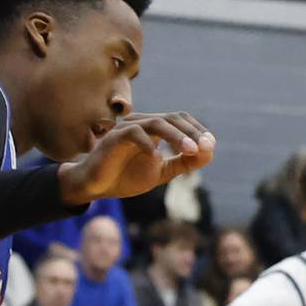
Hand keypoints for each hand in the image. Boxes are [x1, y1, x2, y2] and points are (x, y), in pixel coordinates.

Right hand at [59, 113, 214, 205]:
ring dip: (176, 136)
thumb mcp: (161, 172)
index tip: (210, 145)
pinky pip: (134, 134)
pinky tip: (157, 157)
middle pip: (172, 118)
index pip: (180, 119)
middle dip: (191, 132)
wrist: (96, 187)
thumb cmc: (126, 177)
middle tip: (204, 147)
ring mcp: (126, 129)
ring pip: (156, 122)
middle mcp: (141, 123)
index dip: (197, 129)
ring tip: (190, 150)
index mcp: (153, 129)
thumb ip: (183, 162)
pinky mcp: (113, 138)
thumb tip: (209, 152)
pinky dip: (148, 144)